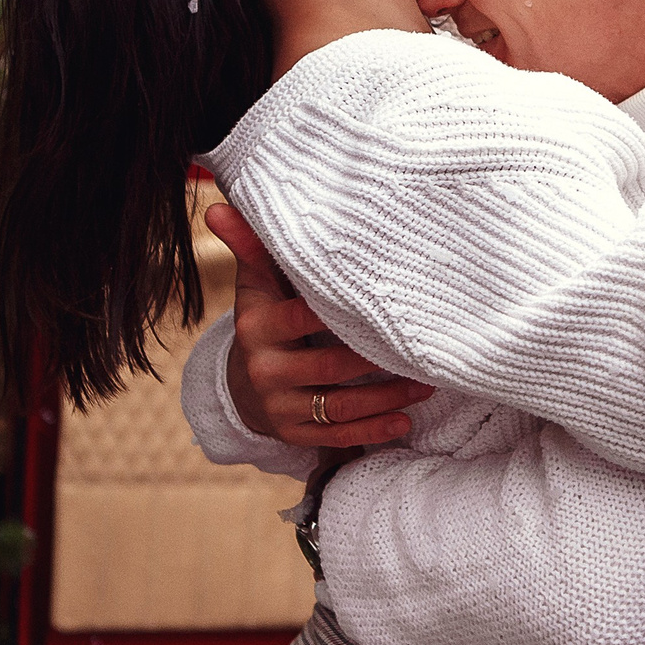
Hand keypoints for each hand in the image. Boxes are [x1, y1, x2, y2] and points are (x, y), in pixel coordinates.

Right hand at [204, 202, 428, 447]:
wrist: (241, 383)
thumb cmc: (264, 318)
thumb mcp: (255, 283)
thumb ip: (249, 245)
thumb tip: (218, 208)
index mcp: (257, 328)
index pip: (300, 319)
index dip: (338, 314)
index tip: (378, 304)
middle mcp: (265, 370)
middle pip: (329, 367)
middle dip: (375, 361)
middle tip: (419, 349)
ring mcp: (279, 406)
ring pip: (339, 406)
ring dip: (387, 397)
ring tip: (426, 384)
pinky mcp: (294, 434)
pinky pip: (338, 437)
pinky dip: (374, 431)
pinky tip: (405, 420)